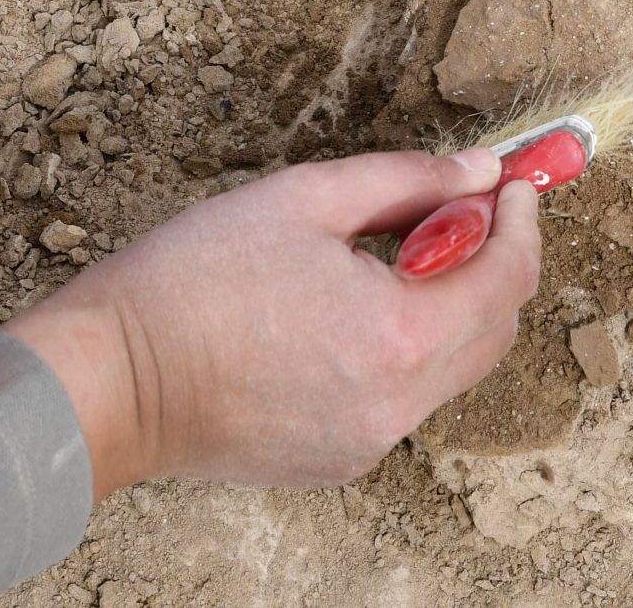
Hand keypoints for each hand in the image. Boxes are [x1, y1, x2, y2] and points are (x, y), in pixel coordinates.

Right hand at [1, 149, 541, 496]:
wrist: (112, 379)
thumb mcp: (306, 197)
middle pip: (495, 329)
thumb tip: (479, 171)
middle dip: (495, 261)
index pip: (508, 277)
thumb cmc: (193, 280)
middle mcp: (398, 403)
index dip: (520, 221)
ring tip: (394, 256)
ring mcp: (370, 441)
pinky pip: (404, 397)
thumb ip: (407, 181)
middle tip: (460, 209)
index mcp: (399, 335)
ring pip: (452, 367)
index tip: (514, 183)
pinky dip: (405, 350)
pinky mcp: (339, 460)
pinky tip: (352, 313)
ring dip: (450, 306)